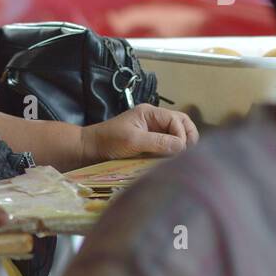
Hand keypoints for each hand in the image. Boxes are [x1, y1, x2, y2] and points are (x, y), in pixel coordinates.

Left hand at [78, 104, 198, 164]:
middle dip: (187, 138)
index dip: (182, 136)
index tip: (179, 152)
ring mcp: (151, 131)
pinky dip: (172, 152)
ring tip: (180, 160)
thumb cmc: (107, 142)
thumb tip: (182, 147)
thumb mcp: (133, 141)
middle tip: (186, 155)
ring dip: (180, 145)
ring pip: (176, 134)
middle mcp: (153, 120)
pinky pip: (167, 145)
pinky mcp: (148, 143)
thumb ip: (158, 142)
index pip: (177, 120)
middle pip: (181, 124)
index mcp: (150, 113)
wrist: (88, 150)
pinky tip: (170, 162)